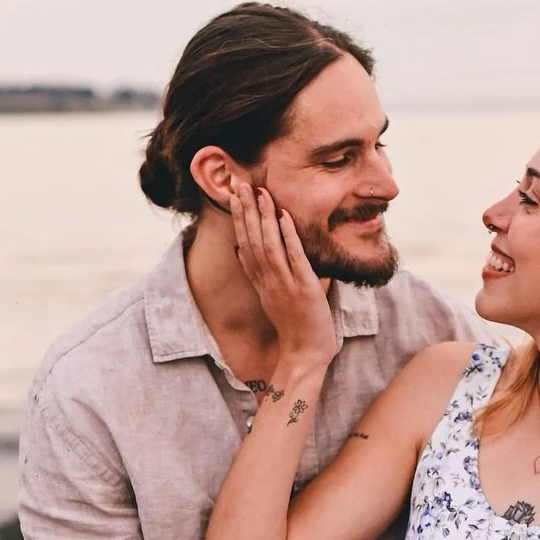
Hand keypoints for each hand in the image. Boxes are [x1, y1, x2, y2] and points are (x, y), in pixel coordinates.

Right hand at [229, 178, 337, 371]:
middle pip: (252, 241)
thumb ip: (260, 275)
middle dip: (245, 211)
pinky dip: (289, 236)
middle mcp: (268, 281)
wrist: (305, 356)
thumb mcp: (272, 298)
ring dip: (263, 218)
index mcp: (261, 282)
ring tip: (260, 193)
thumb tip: (244, 252)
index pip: (244, 244)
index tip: (234, 196)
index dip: (239, 219)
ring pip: (269, 246)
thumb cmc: (295, 328)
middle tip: (239, 184)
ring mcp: (284, 285)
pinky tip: (285, 216)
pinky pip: (294, 258)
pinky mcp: (304, 289)